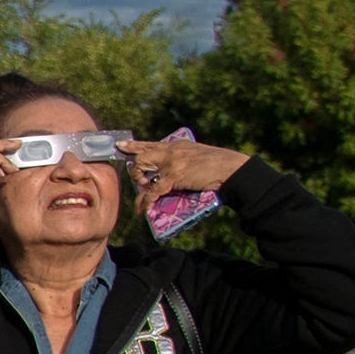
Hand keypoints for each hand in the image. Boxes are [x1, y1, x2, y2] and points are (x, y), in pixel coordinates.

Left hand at [121, 134, 247, 197]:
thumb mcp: (198, 158)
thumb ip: (183, 162)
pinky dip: (145, 201)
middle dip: (135, 168)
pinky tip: (142, 209)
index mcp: (178, 145)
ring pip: (141, 166)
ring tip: (145, 191)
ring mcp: (171, 162)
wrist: (233, 170)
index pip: (151, 144)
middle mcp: (172, 150)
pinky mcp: (174, 175)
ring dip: (139, 181)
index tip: (121, 145)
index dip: (134, 145)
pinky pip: (152, 190)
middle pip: (141, 154)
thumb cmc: (220, 167)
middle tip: (140, 180)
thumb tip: (172, 176)